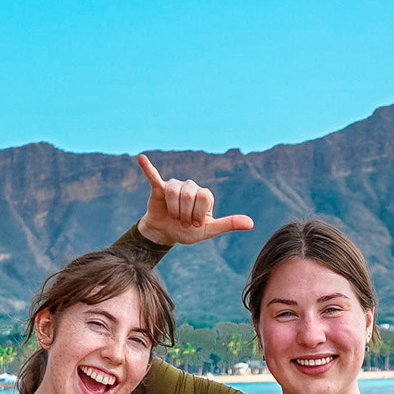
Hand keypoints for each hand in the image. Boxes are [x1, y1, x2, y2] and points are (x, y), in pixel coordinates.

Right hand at [133, 154, 252, 246]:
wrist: (167, 234)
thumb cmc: (188, 231)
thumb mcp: (210, 230)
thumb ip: (228, 224)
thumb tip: (251, 224)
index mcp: (204, 194)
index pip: (204, 198)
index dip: (198, 214)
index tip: (195, 224)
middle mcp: (191, 186)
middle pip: (189, 195)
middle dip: (185, 214)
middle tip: (183, 222)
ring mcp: (174, 185)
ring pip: (174, 192)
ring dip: (173, 211)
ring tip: (173, 217)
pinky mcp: (159, 188)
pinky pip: (153, 176)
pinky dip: (148, 168)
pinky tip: (141, 158)